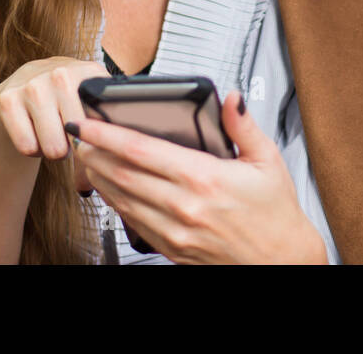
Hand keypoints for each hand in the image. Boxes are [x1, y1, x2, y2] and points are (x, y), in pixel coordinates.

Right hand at [0, 56, 109, 192]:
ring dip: (52, 150)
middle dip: (74, 148)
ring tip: (53, 133)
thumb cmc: (68, 101)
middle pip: (77, 140)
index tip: (94, 145)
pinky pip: (26, 147)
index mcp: (90, 73)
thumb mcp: (93, 105)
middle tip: (69, 136)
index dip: (99, 143)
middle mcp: (62, 73)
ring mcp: (33, 84)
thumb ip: (108, 133)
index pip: (104, 124)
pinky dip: (32, 149)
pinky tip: (35, 132)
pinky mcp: (7, 99)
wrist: (26, 82)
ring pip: (52, 148)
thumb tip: (93, 185)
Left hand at [69, 91, 328, 263]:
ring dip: (99, 177)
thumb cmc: (276, 215)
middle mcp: (184, 206)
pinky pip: (133, 223)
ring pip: (122, 200)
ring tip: (88, 158)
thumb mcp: (268, 161)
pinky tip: (111, 189)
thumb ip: (243, 126)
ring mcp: (175, 231)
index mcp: (205, 179)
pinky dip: (116, 203)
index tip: (87, 123)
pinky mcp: (173, 250)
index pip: (141, 151)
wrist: (282, 263)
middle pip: (122, 174)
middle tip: (80, 135)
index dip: (107, 135)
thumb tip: (231, 98)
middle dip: (94, 152)